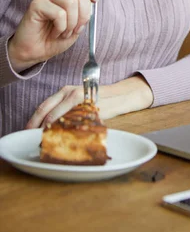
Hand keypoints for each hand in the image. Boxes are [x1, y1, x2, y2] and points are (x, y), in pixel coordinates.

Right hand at [8, 0, 107, 72]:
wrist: (37, 51)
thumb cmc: (57, 36)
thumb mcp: (80, 20)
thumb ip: (90, 1)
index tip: (95, 0)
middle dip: (84, 15)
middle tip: (75, 28)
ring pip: (71, 3)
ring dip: (72, 24)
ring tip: (64, 31)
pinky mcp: (36, 4)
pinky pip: (59, 14)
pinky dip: (61, 28)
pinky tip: (55, 32)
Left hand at [26, 76, 153, 128]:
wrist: (119, 96)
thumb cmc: (99, 102)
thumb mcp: (80, 105)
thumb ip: (67, 113)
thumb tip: (50, 129)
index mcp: (64, 92)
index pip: (44, 106)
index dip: (33, 120)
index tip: (28, 132)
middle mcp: (67, 92)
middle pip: (45, 109)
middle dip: (36, 125)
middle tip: (31, 137)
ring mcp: (76, 96)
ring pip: (54, 114)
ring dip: (47, 128)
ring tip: (43, 139)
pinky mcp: (84, 103)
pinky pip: (69, 118)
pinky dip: (62, 127)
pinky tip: (60, 135)